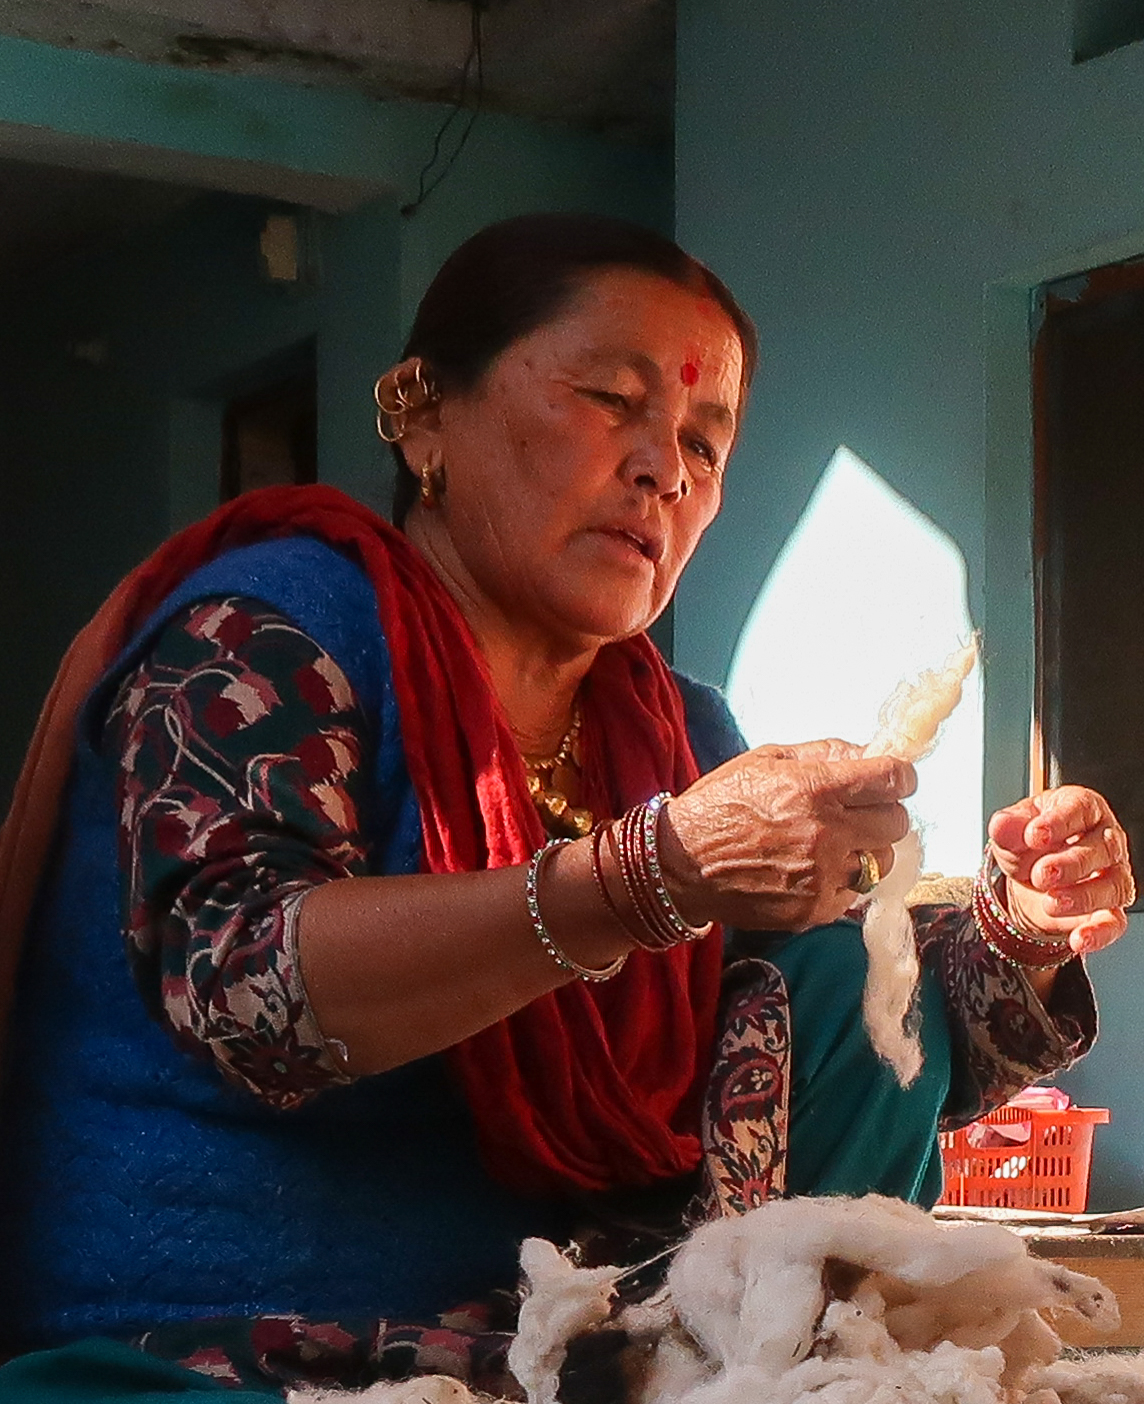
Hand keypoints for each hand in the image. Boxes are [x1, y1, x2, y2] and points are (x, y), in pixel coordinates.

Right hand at [660, 743, 915, 931]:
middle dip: (883, 812)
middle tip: (859, 812)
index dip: (899, 776)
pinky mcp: (817, 909)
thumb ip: (822, 753)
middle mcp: (827, 833)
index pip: (892, 779)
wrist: (680, 864)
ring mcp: (824, 876)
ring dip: (867, 849)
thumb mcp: (765, 760)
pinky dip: (842, 880)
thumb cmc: (719, 805)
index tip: (892, 778)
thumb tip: (868, 752)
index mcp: (815, 788)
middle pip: (896, 822)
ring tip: (834, 845)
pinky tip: (812, 870)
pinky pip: (854, 891)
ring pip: (882, 861)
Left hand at [988, 785, 1135, 956]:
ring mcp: (1112, 875)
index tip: (1035, 835)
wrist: (1030, 877)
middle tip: (1041, 873)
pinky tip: (1078, 938)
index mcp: (1082, 810)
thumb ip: (1006, 827)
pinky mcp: (1109, 910)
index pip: (1080, 809)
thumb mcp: (1011, 830)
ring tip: (1051, 902)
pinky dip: (1099, 933)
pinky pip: (1114, 923)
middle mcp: (1105, 840)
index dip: (1059, 822)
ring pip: (1113, 885)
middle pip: (1103, 848)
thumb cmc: (1029, 843)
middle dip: (1071, 863)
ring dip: (1083, 897)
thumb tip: (1001, 825)